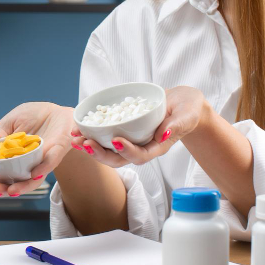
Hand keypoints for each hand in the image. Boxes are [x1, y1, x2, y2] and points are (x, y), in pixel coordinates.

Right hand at [0, 102, 74, 196]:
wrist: (56, 111)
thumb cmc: (32, 117)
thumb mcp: (9, 123)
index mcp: (13, 158)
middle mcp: (26, 165)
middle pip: (12, 182)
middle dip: (0, 188)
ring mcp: (42, 161)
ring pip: (31, 180)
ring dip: (21, 187)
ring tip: (10, 192)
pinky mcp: (57, 152)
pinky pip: (50, 162)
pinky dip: (42, 168)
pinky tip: (33, 174)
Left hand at [71, 86, 211, 167]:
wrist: (183, 104)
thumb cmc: (188, 110)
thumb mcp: (188, 114)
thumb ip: (179, 124)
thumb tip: (165, 133)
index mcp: (157, 147)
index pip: (140, 156)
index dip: (127, 151)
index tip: (115, 140)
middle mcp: (141, 147)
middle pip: (118, 159)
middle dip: (100, 153)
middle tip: (85, 143)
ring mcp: (131, 140)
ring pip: (108, 151)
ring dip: (90, 146)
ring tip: (75, 138)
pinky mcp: (124, 130)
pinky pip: (105, 136)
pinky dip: (91, 133)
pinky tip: (78, 128)